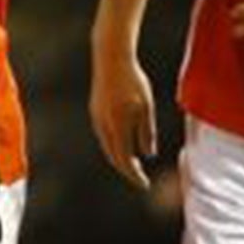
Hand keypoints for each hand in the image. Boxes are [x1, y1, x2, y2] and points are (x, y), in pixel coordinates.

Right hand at [89, 47, 158, 189]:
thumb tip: (147, 155)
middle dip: (126, 170)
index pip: (125, 160)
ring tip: (133, 164)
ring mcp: (97, 119)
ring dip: (119, 158)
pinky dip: (114, 145)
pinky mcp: (95, 111)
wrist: (110, 59)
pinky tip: (123, 144)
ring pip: (107, 146)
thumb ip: (146, 132)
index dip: (135, 175)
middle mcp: (104, 126)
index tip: (144, 185)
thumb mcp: (146, 107)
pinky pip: (104, 135)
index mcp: (118, 126)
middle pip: (113, 156)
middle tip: (139, 179)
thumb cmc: (133, 80)